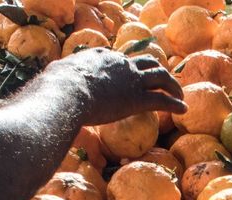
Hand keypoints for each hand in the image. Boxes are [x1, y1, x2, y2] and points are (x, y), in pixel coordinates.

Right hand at [51, 48, 186, 123]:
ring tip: (180, 94)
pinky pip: (163, 100)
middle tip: (166, 80)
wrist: (66, 93)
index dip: (128, 67)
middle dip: (158, 70)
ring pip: (161, 76)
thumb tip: (47, 86)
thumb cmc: (55, 88)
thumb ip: (58, 78)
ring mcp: (131, 80)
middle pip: (146, 61)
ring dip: (173, 85)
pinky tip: (184, 109)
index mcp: (101, 57)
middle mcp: (120, 64)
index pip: (119, 58)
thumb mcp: (55, 76)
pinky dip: (176, 104)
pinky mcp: (137, 99)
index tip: (132, 75)